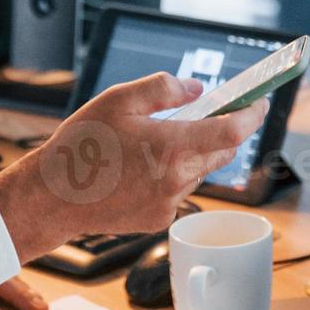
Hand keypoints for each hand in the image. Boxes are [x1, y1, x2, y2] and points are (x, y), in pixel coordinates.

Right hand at [0, 72, 269, 262]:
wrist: (52, 197)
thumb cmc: (80, 146)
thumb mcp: (118, 100)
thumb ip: (163, 89)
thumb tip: (196, 89)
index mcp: (171, 147)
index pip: (233, 132)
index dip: (251, 115)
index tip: (258, 103)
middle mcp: (177, 179)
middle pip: (221, 152)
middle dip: (219, 132)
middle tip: (204, 113)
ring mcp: (169, 204)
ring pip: (199, 171)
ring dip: (191, 154)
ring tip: (154, 142)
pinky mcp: (158, 220)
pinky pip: (178, 191)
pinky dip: (171, 175)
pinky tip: (139, 169)